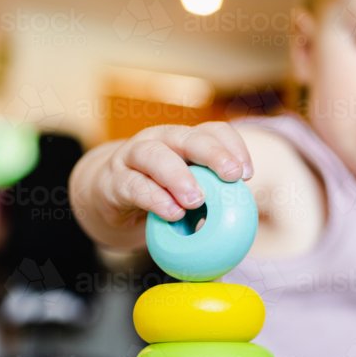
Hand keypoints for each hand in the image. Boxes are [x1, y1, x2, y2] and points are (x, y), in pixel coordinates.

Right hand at [91, 122, 252, 228]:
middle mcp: (159, 140)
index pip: (213, 131)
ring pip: (154, 155)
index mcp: (184, 140)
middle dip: (213, 154)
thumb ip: (210, 200)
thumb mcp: (186, 193)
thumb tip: (240, 226)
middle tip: (231, 176)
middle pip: (187, 137)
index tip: (246, 174)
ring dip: (179, 176)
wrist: (109, 199)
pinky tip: (172, 213)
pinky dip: (154, 198)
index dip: (233, 147)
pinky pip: (133, 185)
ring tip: (197, 200)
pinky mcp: (113, 180)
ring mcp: (132, 156)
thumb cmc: (159, 195)